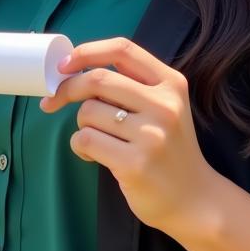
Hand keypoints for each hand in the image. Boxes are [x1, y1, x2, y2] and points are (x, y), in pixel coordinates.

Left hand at [39, 36, 216, 236]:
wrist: (196, 200)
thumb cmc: (169, 149)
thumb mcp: (165, 107)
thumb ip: (131, 86)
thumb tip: (72, 72)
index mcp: (171, 83)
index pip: (122, 49)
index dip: (87, 52)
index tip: (64, 65)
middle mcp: (164, 105)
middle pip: (98, 79)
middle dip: (68, 89)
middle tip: (53, 101)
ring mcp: (151, 135)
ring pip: (88, 112)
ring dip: (81, 125)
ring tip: (98, 140)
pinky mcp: (135, 164)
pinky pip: (85, 141)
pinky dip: (80, 147)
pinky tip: (95, 156)